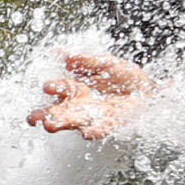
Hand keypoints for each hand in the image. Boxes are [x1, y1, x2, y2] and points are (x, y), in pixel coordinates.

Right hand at [30, 50, 155, 141]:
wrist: (150, 92)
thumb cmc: (125, 78)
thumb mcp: (105, 63)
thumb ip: (84, 60)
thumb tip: (58, 51)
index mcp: (76, 88)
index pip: (59, 87)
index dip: (52, 86)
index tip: (47, 86)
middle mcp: (80, 105)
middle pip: (59, 110)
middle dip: (46, 114)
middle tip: (35, 118)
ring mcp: (93, 116)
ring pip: (73, 121)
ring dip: (62, 123)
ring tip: (50, 126)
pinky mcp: (110, 125)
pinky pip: (99, 129)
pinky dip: (93, 131)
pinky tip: (85, 133)